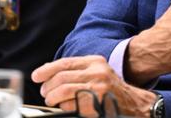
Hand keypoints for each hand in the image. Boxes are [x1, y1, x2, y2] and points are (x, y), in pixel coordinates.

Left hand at [31, 56, 156, 116]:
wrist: (133, 103)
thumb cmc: (111, 90)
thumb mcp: (97, 72)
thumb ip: (78, 70)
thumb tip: (49, 72)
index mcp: (95, 62)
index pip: (65, 63)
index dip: (47, 69)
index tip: (37, 76)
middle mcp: (97, 72)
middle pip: (61, 77)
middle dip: (48, 87)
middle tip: (45, 93)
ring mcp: (97, 88)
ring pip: (62, 91)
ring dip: (52, 98)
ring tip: (51, 101)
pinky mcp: (96, 104)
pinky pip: (70, 105)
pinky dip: (63, 107)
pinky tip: (64, 107)